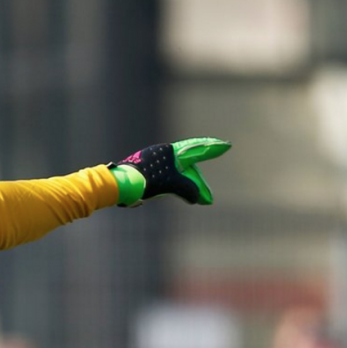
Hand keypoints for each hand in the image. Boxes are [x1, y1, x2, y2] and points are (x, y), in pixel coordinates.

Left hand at [111, 137, 230, 205]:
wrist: (120, 185)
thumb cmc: (146, 181)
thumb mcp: (174, 186)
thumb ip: (189, 189)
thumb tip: (197, 198)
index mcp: (170, 151)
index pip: (197, 149)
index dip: (213, 148)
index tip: (226, 146)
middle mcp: (161, 152)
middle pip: (187, 166)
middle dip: (197, 183)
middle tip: (205, 198)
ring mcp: (151, 160)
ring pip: (176, 173)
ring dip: (185, 186)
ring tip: (192, 201)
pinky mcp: (143, 170)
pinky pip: (165, 177)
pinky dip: (173, 187)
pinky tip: (172, 196)